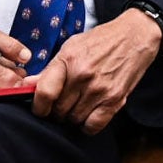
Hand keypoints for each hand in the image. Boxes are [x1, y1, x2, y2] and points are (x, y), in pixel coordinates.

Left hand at [27, 9, 159, 133]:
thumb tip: (27, 84)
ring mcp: (100, 89)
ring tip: (77, 106)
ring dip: (72, 117)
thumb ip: (50, 68)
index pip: (44, 93)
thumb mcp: (72, 46)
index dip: (38, 107)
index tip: (40, 108)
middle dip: (56, 111)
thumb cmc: (102, 40)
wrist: (135, 36)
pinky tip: (89, 114)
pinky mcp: (115, 100)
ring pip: (74, 120)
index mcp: (69, 60)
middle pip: (58, 111)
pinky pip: (93, 126)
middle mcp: (83, 76)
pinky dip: (88, 125)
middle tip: (61, 105)